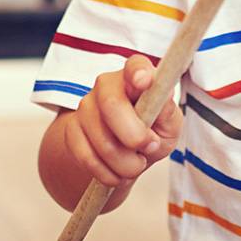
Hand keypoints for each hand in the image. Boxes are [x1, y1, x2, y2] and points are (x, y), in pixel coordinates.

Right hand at [65, 54, 182, 186]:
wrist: (121, 154)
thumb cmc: (151, 133)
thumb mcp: (168, 124)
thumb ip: (168, 113)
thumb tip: (164, 100)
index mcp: (135, 77)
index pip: (135, 66)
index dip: (139, 71)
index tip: (145, 81)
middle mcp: (106, 85)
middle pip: (112, 105)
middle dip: (134, 136)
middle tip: (149, 149)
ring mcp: (85, 107)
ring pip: (102, 140)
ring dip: (126, 164)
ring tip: (135, 165)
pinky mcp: (71, 130)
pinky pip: (87, 157)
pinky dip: (107, 174)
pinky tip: (117, 174)